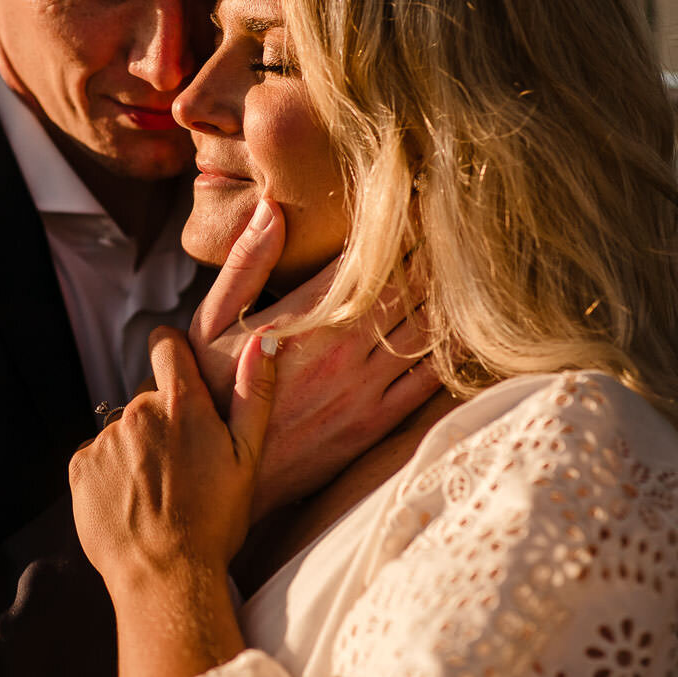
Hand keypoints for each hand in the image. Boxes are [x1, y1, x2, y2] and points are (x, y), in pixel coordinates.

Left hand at [69, 325, 276, 603]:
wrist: (166, 577)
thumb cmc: (215, 520)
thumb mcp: (248, 457)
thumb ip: (255, 392)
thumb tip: (266, 338)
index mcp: (180, 403)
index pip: (165, 344)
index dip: (173, 353)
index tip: (182, 375)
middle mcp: (136, 412)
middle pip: (147, 397)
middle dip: (162, 420)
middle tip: (182, 465)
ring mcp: (103, 440)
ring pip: (123, 431)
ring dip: (137, 449)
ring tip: (158, 493)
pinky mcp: (79, 468)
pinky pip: (97, 456)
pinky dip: (111, 472)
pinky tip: (132, 502)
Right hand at [190, 199, 441, 517]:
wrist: (214, 475)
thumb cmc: (209, 391)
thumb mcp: (210, 323)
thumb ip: (245, 266)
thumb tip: (271, 209)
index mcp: (304, 319)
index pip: (367, 260)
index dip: (398, 228)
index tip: (420, 201)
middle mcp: (340, 351)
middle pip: (406, 288)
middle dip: (432, 254)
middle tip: (455, 224)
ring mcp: (363, 390)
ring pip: (425, 329)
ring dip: (448, 294)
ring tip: (467, 262)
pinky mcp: (374, 423)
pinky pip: (428, 380)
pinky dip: (451, 349)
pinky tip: (468, 325)